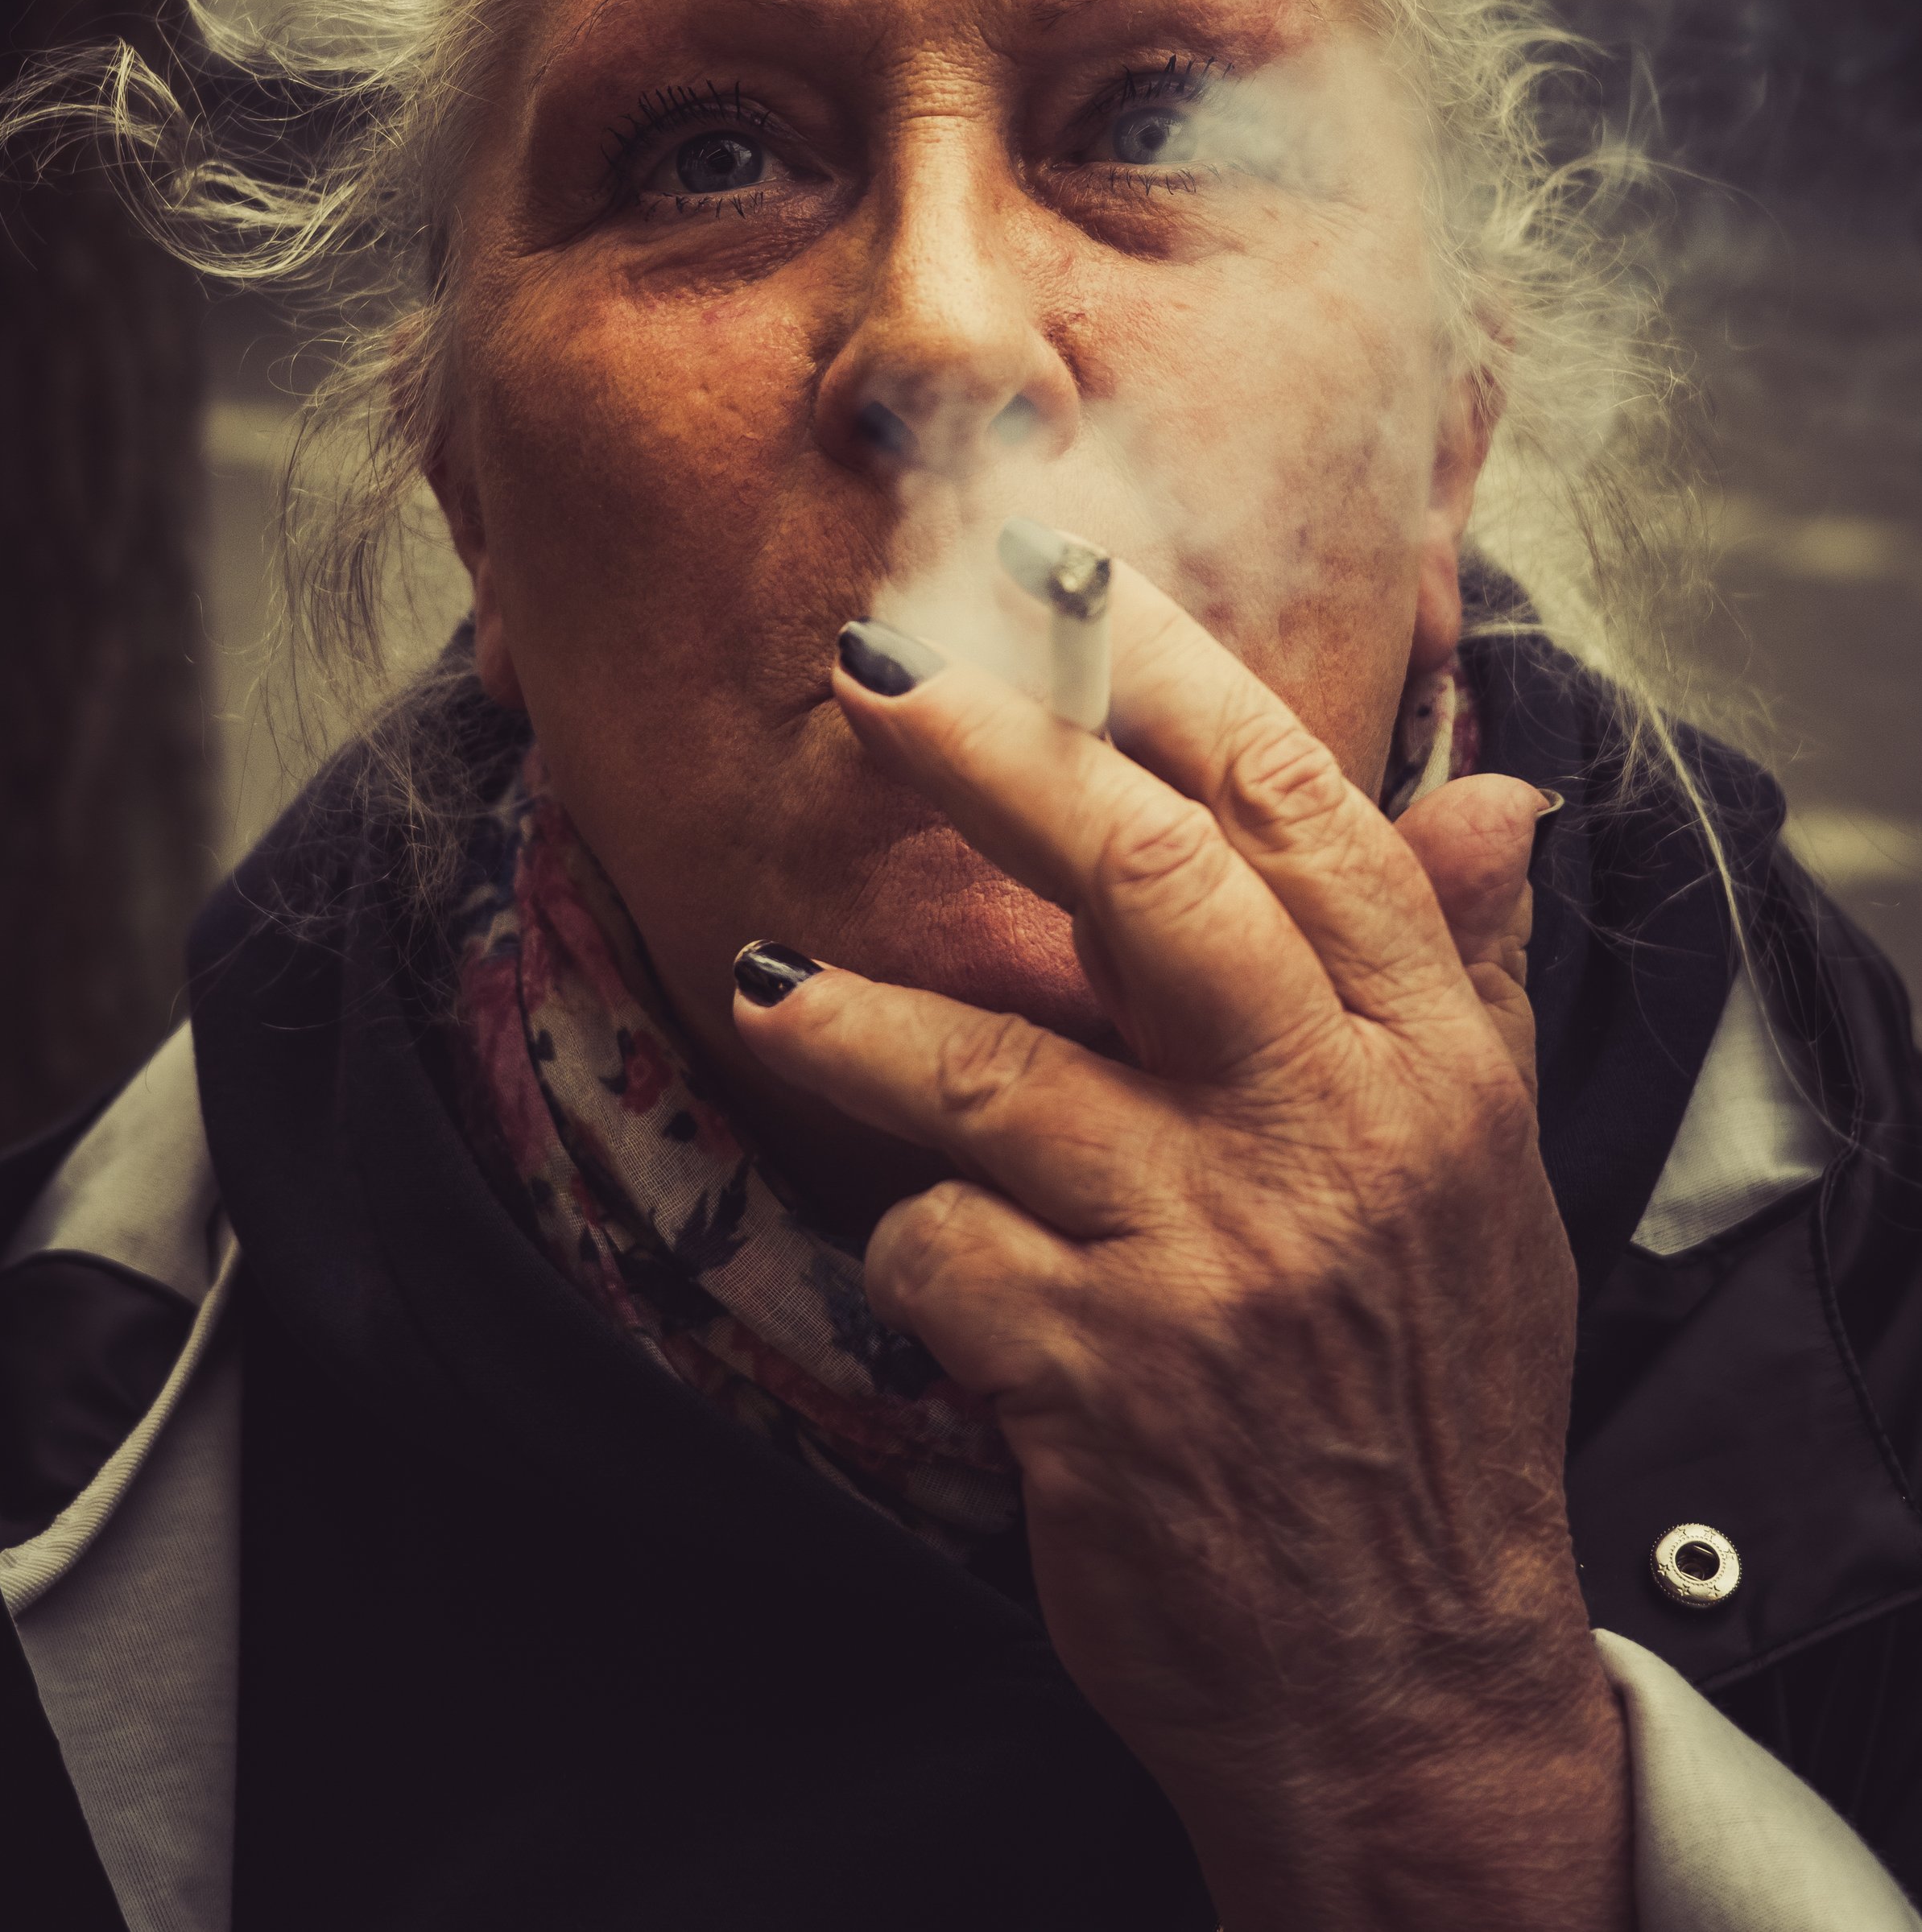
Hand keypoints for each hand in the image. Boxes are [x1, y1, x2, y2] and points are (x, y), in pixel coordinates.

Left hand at [733, 566, 1630, 1931]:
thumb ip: (1460, 969)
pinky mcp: (1102, 1379)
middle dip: (995, 755)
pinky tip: (935, 1274)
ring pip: (990, 1069)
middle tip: (872, 673)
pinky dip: (912, 1249)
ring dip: (851, 1019)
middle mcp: (1332, 1131)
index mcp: (1428, 1060)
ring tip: (763, 983)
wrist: (1408, 1678)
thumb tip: (1497, 789)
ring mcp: (1216, 1256)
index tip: (1064, 583)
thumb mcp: (1487, 1172)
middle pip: (1144, 882)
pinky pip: (941, 1253)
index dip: (1174, 680)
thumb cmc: (1427, 1393)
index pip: (1299, 814)